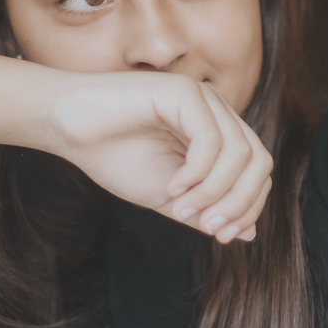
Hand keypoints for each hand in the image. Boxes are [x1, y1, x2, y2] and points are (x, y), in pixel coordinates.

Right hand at [51, 72, 270, 242]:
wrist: (69, 127)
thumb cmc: (115, 156)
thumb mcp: (170, 197)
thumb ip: (207, 211)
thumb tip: (250, 233)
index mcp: (219, 134)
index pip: (257, 171)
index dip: (248, 206)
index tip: (220, 236)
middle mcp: (218, 113)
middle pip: (258, 161)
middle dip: (239, 202)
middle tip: (209, 227)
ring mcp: (203, 99)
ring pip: (239, 151)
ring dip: (214, 190)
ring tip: (181, 207)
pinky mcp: (183, 91)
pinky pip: (210, 138)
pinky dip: (197, 172)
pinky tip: (173, 186)